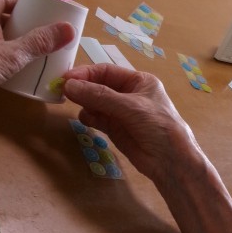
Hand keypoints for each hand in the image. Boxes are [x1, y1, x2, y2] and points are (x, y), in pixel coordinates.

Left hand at [0, 0, 74, 103]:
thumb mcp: (9, 57)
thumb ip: (38, 43)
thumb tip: (68, 28)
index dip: (17, 1)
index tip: (37, 12)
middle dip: (19, 26)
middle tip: (40, 36)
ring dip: (12, 45)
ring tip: (33, 55)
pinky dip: (3, 62)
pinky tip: (15, 74)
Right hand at [63, 64, 231, 232]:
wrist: (170, 160)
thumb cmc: (158, 126)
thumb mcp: (130, 107)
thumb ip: (100, 96)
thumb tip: (69, 86)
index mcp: (139, 81)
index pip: (107, 71)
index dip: (86, 73)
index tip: (66, 77)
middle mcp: (129, 94)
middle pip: (99, 86)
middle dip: (82, 87)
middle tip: (61, 90)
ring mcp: (121, 112)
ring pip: (95, 102)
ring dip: (84, 102)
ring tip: (71, 104)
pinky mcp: (115, 129)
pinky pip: (96, 118)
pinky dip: (89, 117)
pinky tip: (85, 119)